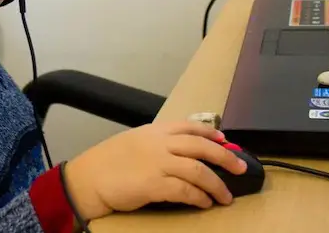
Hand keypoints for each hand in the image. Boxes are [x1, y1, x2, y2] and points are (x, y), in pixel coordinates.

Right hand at [63, 121, 246, 220]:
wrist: (87, 178)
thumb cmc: (107, 162)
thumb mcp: (133, 141)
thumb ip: (156, 143)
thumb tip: (179, 152)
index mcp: (154, 131)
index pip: (190, 127)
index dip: (211, 133)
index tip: (226, 141)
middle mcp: (159, 143)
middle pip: (202, 147)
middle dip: (225, 157)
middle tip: (240, 167)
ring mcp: (158, 163)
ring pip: (199, 170)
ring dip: (217, 184)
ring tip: (225, 196)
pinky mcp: (155, 184)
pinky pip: (186, 190)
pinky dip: (199, 197)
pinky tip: (205, 203)